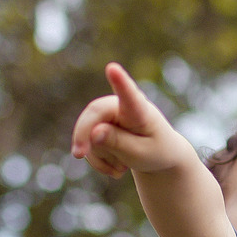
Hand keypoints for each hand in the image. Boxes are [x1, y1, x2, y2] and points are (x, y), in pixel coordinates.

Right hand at [71, 62, 194, 179]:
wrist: (159, 155)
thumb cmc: (156, 151)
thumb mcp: (141, 153)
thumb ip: (118, 143)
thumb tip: (94, 132)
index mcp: (140, 110)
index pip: (129, 95)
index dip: (120, 82)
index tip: (113, 68)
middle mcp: (121, 106)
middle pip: (94, 114)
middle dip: (83, 135)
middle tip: (77, 155)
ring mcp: (109, 115)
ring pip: (88, 135)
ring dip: (99, 157)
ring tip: (122, 168)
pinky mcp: (99, 126)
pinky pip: (88, 146)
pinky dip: (97, 161)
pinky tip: (116, 168)